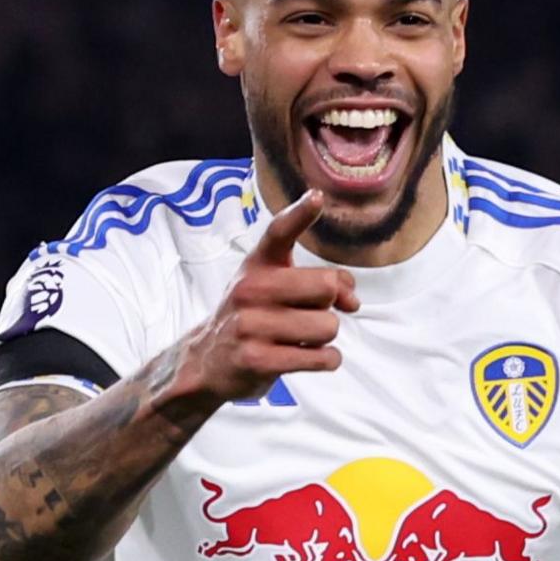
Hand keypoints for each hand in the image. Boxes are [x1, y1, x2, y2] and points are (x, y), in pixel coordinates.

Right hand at [166, 191, 359, 408]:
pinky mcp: (258, 360)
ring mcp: (251, 326)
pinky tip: (309, 357)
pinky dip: (327, 360)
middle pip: (326, 286)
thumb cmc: (251, 318)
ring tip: (302, 339)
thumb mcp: (270, 288)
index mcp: (257, 266)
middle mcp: (250, 290)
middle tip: (312, 314)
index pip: (279, 232)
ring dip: (326, 337)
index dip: (300, 214)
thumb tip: (352, 300)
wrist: (207, 362)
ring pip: (328, 326)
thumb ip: (315, 282)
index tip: (317, 198)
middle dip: (332, 305)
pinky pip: (321, 357)